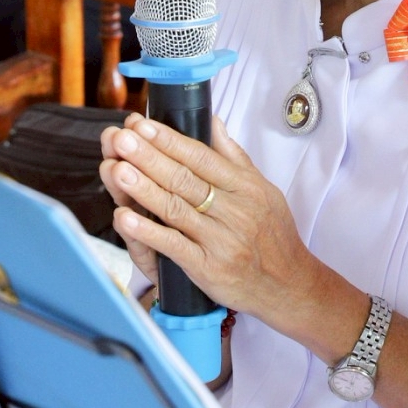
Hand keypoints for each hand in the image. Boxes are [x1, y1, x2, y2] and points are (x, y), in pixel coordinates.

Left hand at [101, 113, 326, 329]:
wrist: (289, 286)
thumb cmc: (274, 236)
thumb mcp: (263, 190)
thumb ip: (233, 156)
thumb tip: (213, 122)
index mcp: (244, 187)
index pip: (201, 157)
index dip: (169, 140)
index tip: (142, 125)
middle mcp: (234, 211)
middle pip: (184, 179)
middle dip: (150, 158)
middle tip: (122, 139)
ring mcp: (220, 241)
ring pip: (176, 209)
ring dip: (144, 189)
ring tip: (118, 170)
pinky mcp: (209, 269)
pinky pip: (174, 247)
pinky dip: (148, 232)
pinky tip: (125, 218)